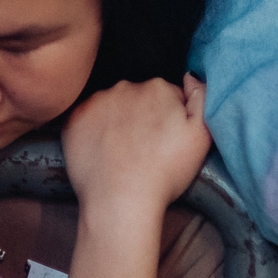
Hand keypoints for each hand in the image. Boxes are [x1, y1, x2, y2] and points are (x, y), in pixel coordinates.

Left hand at [64, 75, 210, 217]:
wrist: (122, 202)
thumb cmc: (165, 173)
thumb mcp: (202, 136)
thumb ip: (203, 98)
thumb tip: (190, 76)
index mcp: (158, 87)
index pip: (167, 95)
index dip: (169, 118)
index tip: (167, 139)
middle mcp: (126, 87)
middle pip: (139, 97)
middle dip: (143, 116)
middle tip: (145, 148)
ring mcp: (97, 102)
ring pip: (112, 106)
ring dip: (117, 121)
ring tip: (123, 152)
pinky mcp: (75, 119)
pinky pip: (87, 117)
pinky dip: (94, 129)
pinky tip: (103, 151)